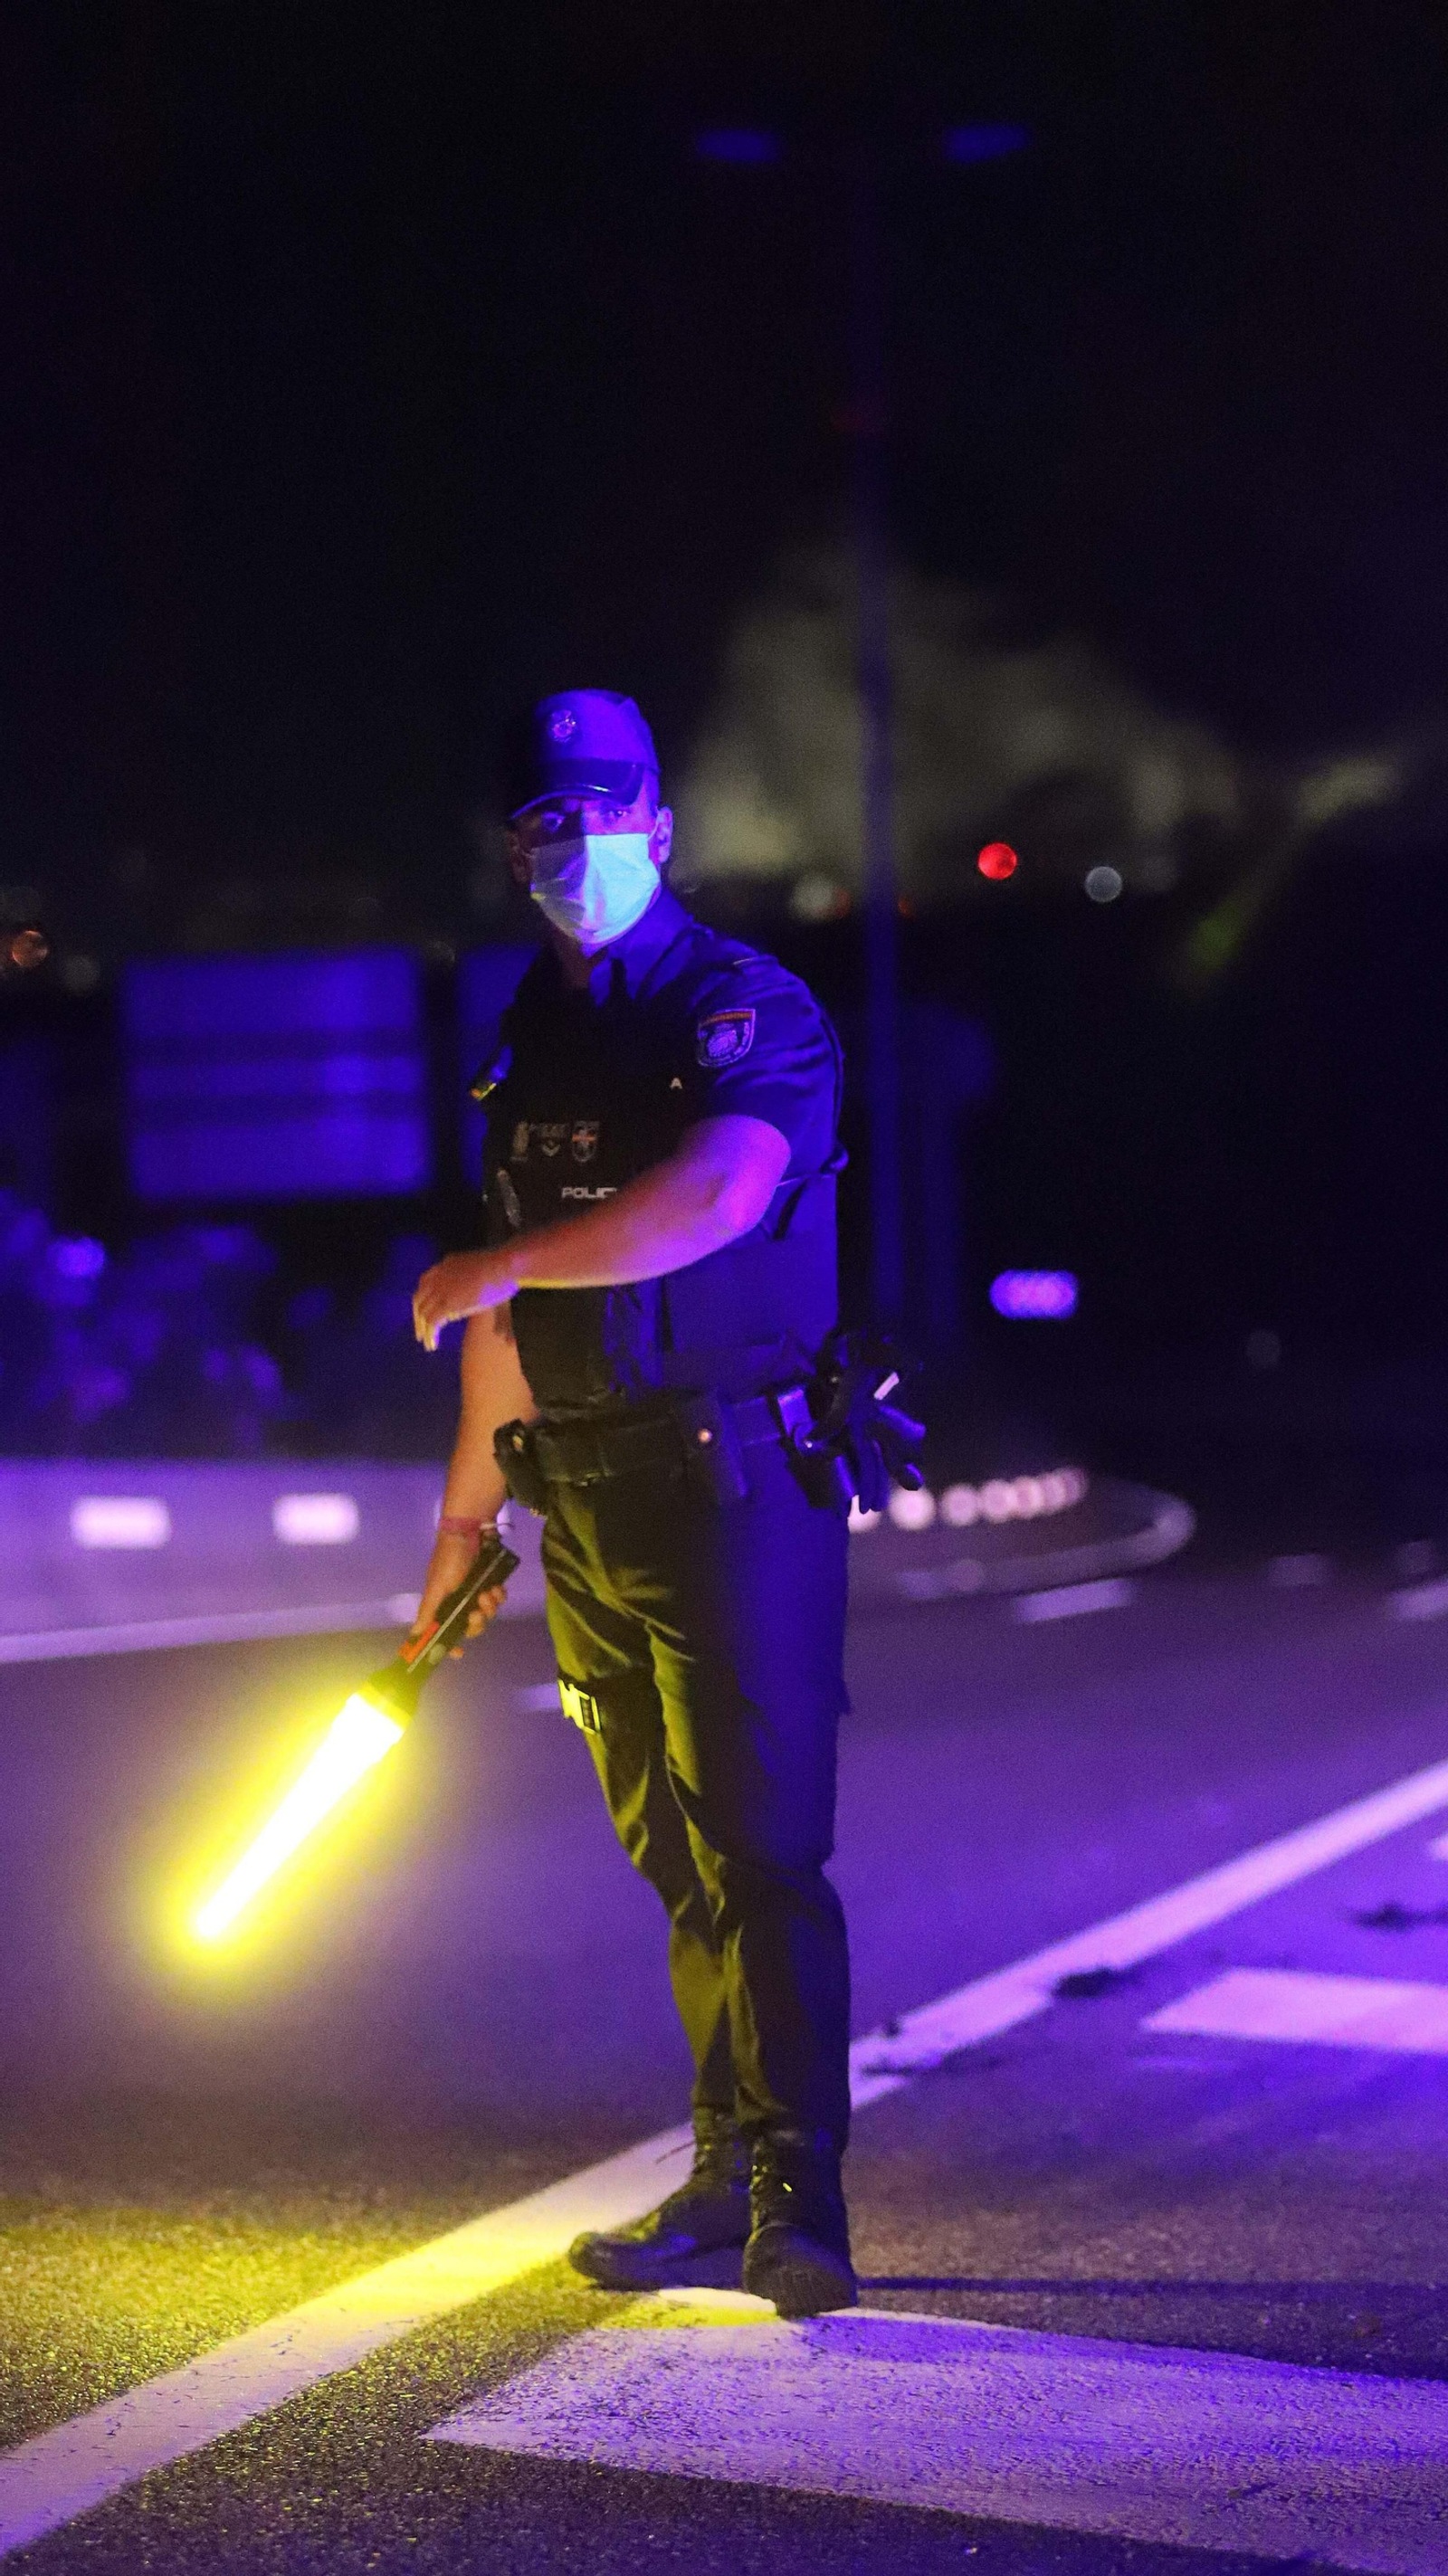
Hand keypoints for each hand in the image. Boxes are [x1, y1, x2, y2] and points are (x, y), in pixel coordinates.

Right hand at [409, 1531, 507, 1658]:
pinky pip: (498, 1599)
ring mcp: (476, 1592)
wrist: (470, 1531)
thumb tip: (414, 1634)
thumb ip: (429, 1610)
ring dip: (489, 1606)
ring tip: (487, 1592)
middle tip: (478, 1611)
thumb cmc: (449, 1559)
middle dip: (477, 1622)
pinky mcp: (490, 1582)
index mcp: (444, 1605)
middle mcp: (460, 1601)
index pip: (446, 1631)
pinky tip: (496, 1586)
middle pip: (472, 1626)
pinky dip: (498, 1595)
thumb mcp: (437, 1586)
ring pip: (487, 1613)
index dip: (451, 1644)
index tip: (459, 1652)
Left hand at [412, 1250, 515, 1351]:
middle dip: (418, 1317)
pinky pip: (432, 1322)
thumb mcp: (482, 1269)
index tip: (424, 1312)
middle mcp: (439, 1275)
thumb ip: (474, 1280)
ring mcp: (442, 1289)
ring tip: (427, 1343)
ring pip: (424, 1313)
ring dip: (423, 1329)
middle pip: (419, 1299)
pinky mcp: (449, 1303)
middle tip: (420, 1332)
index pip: (425, 1282)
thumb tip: (477, 1293)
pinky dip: (430, 1335)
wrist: (506, 1265)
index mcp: (446, 1264)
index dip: (423, 1300)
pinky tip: (432, 1345)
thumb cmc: (505, 1267)